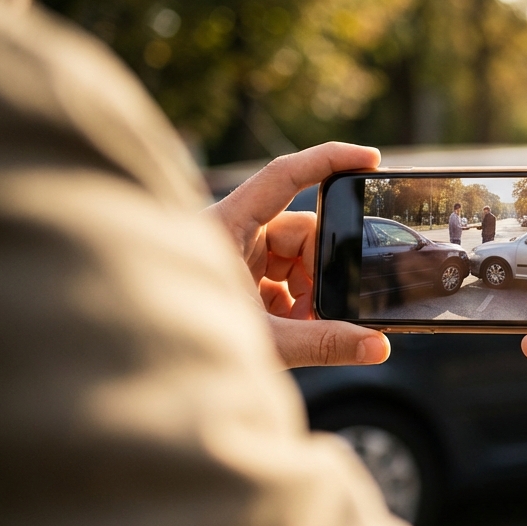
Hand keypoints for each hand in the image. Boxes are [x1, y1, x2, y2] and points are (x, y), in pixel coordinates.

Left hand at [208, 142, 390, 367]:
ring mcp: (233, 258)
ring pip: (294, 258)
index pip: (284, 176)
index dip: (329, 160)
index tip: (370, 159)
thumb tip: (378, 345)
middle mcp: (229, 235)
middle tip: (329, 302)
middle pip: (298, 230)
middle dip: (323, 267)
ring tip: (305, 326)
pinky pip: (280, 280)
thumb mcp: (263, 342)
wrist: (148, 366)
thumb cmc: (186, 345)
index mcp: (225, 227)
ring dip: (310, 291)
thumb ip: (324, 343)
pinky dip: (295, 304)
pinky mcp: (237, 282)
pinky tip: (294, 329)